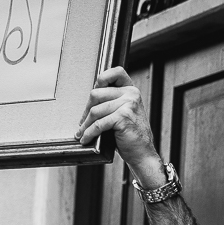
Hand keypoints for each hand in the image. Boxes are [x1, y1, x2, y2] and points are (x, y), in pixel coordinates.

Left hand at [76, 67, 165, 185]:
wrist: (142, 152)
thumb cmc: (129, 134)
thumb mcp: (122, 112)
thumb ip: (111, 102)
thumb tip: (89, 101)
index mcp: (131, 90)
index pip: (115, 72)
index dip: (101, 79)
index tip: (93, 96)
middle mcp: (131, 94)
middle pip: (96, 94)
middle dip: (86, 110)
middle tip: (82, 123)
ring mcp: (128, 104)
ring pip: (95, 110)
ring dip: (85, 124)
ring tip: (81, 133)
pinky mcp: (123, 117)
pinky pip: (98, 124)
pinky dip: (89, 133)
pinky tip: (85, 139)